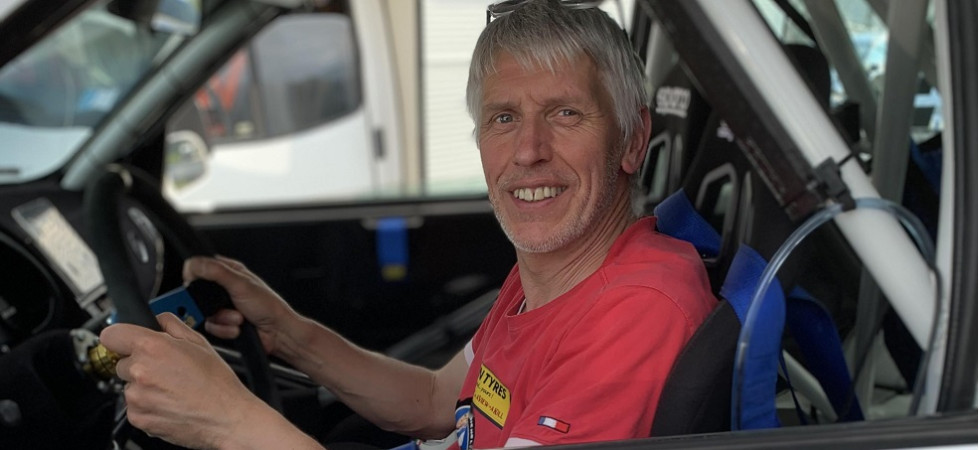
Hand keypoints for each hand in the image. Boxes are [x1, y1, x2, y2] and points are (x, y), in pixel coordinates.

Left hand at [100, 313, 269, 448]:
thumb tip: (158, 319)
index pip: (111, 334)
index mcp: (153, 347)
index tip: (127, 341)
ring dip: (144, 385)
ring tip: (172, 388)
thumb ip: (172, 325)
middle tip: (165, 369)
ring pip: (129, 385)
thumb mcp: (200, 343)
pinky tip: (169, 402)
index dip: (120, 337)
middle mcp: (140, 371)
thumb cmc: (217, 383)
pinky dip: (147, 404)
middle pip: (122, 362)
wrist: (225, 417)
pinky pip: (134, 406)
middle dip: (139, 363)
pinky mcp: (137, 417)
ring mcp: (136, 397)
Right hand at [183, 256, 295, 354]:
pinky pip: (212, 327)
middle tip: (213, 307)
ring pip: (204, 313)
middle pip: (197, 294)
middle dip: (208, 304)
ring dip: (222, 319)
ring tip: (238, 318)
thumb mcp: (241, 284)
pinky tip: (238, 327)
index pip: (200, 268)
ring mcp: (224, 307)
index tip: (193, 285)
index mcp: (230, 272)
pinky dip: (225, 329)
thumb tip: (194, 265)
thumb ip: (216, 272)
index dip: (193, 276)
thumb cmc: (269, 306)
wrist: (278, 333)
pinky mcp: (225, 323)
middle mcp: (225, 288)